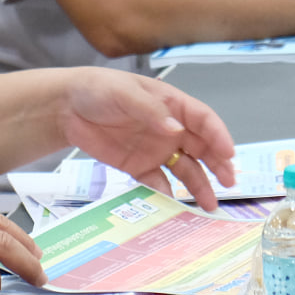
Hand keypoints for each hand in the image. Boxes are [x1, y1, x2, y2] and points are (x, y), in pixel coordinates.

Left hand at [54, 68, 236, 210]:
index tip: (228, 154)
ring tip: (209, 204)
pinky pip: (158, 182)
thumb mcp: (125, 93)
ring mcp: (155, 149)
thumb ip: (151, 111)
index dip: (218, 136)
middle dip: (218, 165)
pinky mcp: (138, 166)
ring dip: (199, 185)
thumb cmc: (97, 89)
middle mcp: (169, 128)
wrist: (65, 107)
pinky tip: (174, 206)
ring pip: (185, 169)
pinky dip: (167, 194)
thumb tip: (176, 129)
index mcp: (172, 104)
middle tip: (229, 183)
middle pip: (202, 147)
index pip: (204, 120)